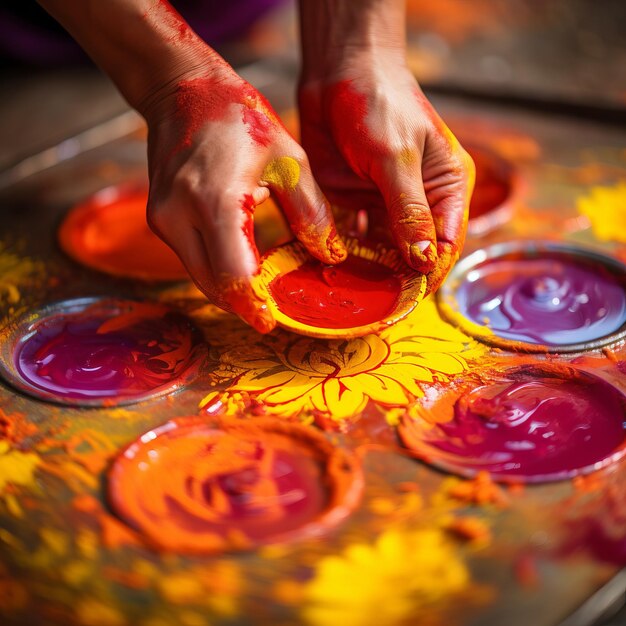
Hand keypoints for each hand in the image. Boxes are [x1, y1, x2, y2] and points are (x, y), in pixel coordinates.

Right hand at [144, 68, 345, 332]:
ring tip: (262, 293)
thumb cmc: (241, 119)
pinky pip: (192, 258)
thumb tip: (331, 257)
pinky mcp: (159, 219)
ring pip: (200, 276)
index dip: (253, 306)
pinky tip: (242, 265)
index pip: (233, 276)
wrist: (183, 92)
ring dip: (230, 288)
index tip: (271, 323)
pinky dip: (217, 269)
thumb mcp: (290, 161)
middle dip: (243, 304)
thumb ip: (312, 214)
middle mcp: (180, 217)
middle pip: (213, 285)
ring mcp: (163, 220)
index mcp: (216, 202)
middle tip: (271, 313)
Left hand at [298, 53, 473, 292]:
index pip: (444, 243)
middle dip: (397, 278)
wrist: (337, 74)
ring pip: (384, 251)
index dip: (429, 272)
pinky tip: (333, 270)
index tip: (406, 298)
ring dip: (369, 271)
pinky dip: (346, 254)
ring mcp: (386, 204)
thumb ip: (409, 209)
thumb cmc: (379, 103)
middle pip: (414, 253)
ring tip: (350, 293)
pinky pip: (355, 238)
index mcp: (446, 188)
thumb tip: (425, 261)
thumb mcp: (396, 157)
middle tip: (372, 303)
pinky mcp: (356, 203)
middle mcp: (420, 201)